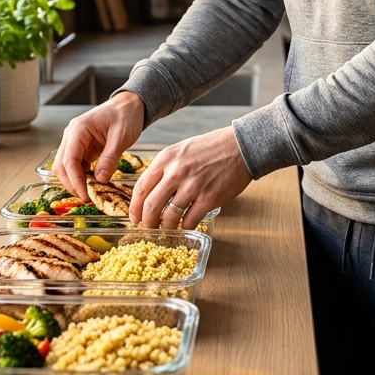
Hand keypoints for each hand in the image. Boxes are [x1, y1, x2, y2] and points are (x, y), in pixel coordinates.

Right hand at [53, 91, 144, 198]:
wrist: (130, 104)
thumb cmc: (126, 115)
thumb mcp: (121, 137)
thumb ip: (110, 158)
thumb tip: (100, 180)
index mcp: (78, 130)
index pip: (69, 161)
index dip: (75, 181)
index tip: (85, 195)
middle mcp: (71, 136)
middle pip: (62, 166)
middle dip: (72, 184)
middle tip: (88, 198)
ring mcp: (75, 142)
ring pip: (67, 167)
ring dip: (76, 181)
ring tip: (91, 193)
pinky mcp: (82, 147)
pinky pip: (77, 165)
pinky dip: (83, 176)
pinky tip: (93, 184)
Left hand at [130, 126, 252, 229]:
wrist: (240, 146)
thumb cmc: (211, 148)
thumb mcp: (181, 150)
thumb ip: (164, 168)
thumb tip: (150, 191)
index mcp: (166, 158)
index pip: (141, 187)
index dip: (135, 207)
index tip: (134, 217)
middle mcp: (177, 172)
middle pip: (151, 205)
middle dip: (147, 221)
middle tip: (149, 227)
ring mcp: (193, 185)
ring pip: (169, 216)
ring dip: (166, 227)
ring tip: (168, 228)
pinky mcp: (209, 197)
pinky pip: (190, 220)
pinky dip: (186, 226)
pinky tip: (186, 224)